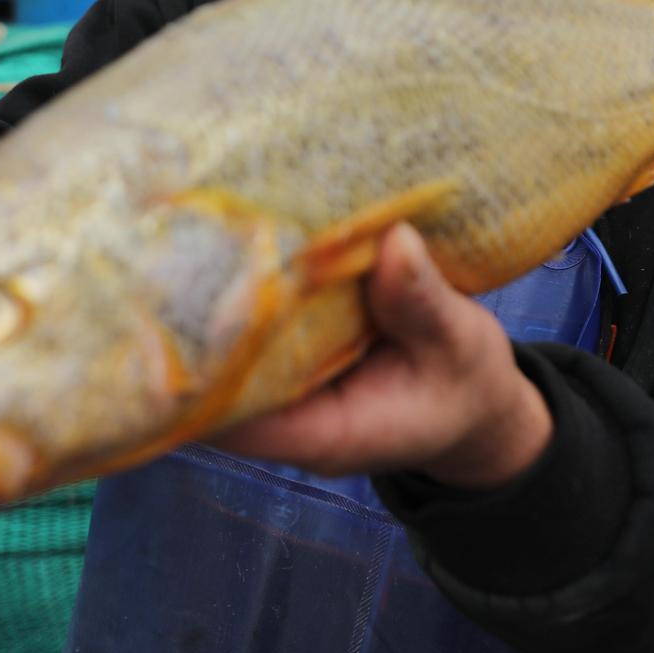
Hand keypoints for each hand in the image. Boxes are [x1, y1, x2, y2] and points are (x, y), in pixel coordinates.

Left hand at [208, 224, 553, 488]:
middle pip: (211, 379)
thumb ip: (423, 303)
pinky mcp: (287, 350)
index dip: (202, 368)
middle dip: (192, 318)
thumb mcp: (460, 345)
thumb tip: (395, 241)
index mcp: (324, 433)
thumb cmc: (465, 384)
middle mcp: (287, 416)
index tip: (188, 299)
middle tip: (181, 237)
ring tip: (191, 219)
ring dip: (209, 292)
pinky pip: (251, 322)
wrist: (472, 403)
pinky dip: (242, 282)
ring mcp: (281, 384)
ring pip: (221, 347)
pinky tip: (231, 226)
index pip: (236, 417)